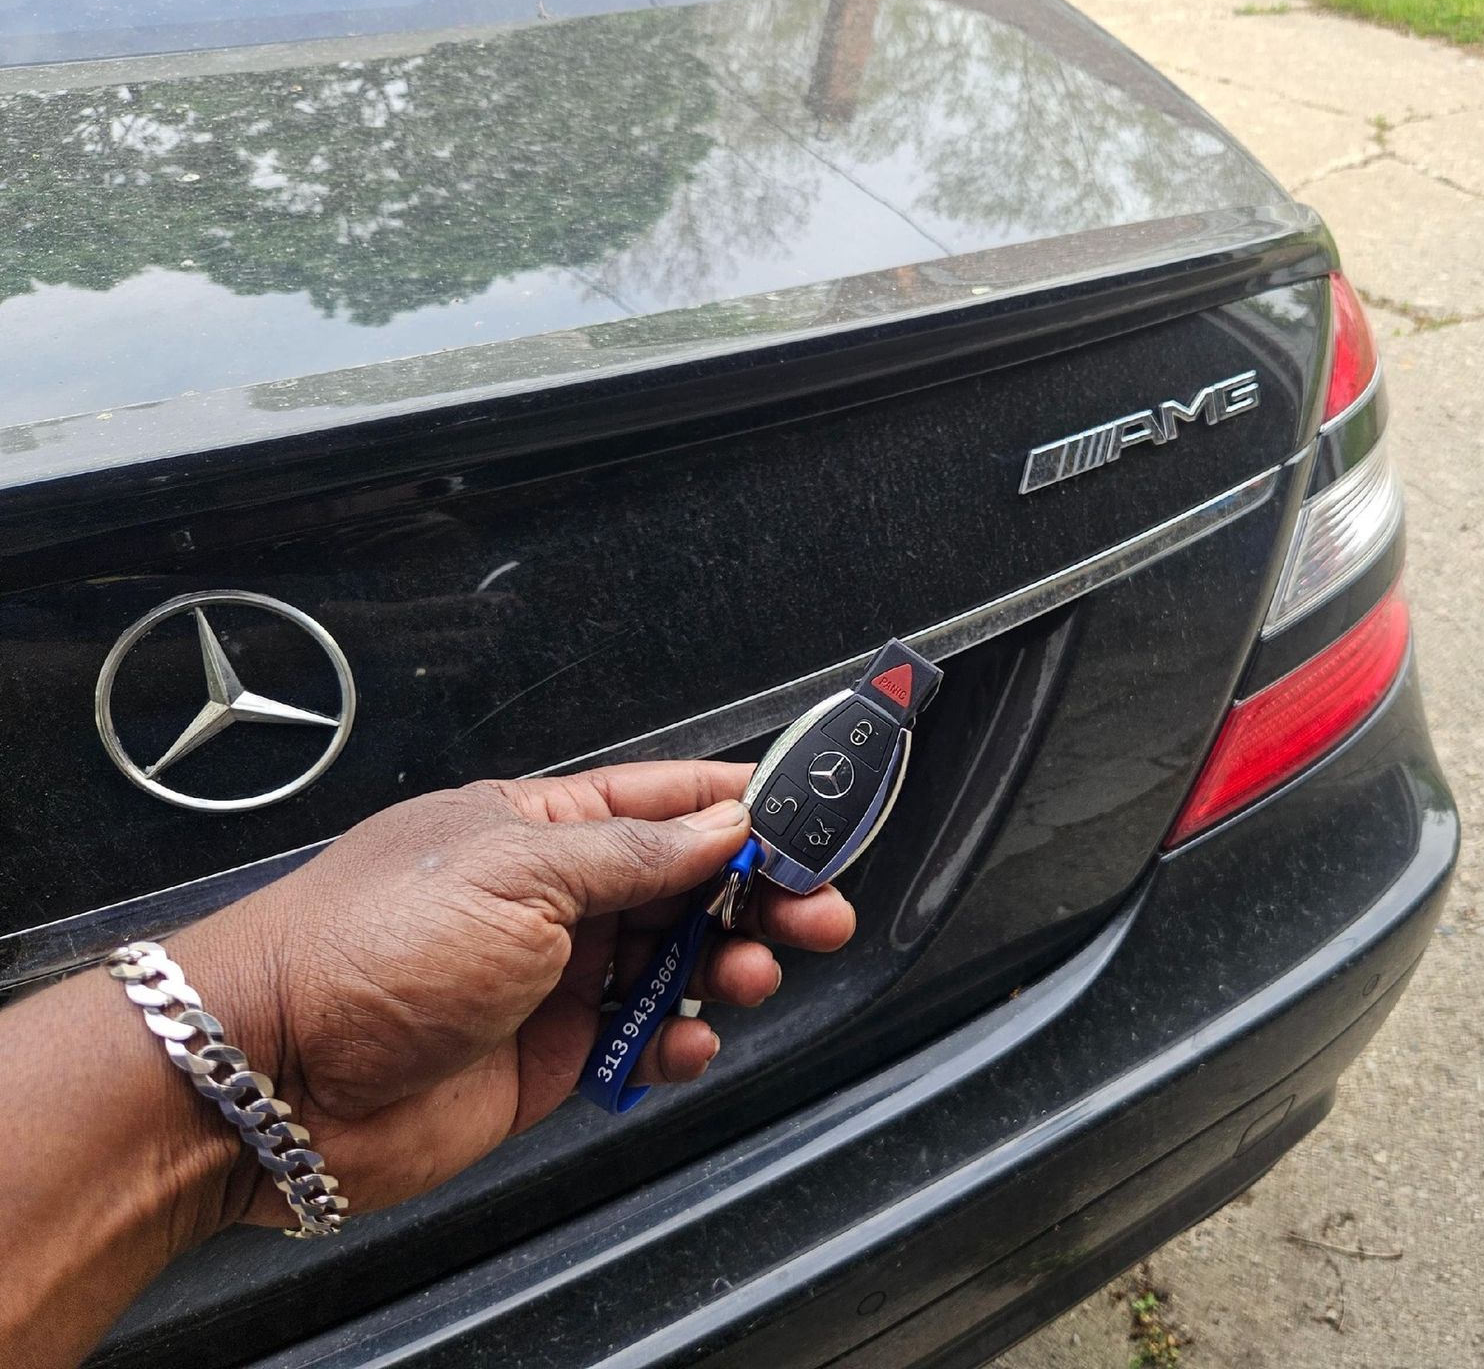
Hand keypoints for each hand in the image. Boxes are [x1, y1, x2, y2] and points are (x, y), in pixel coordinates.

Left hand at [167, 761, 853, 1228]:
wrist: (273, 1074)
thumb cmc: (364, 947)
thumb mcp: (518, 873)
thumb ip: (633, 854)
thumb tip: (722, 826)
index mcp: (541, 826)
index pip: (666, 801)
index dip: (745, 808)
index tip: (813, 819)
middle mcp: (554, 896)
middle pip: (689, 884)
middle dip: (761, 894)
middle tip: (818, 910)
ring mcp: (556, 977)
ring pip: (677, 962)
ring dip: (729, 965)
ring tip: (753, 974)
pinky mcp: (553, 1056)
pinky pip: (644, 1042)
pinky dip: (681, 1042)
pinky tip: (693, 1040)